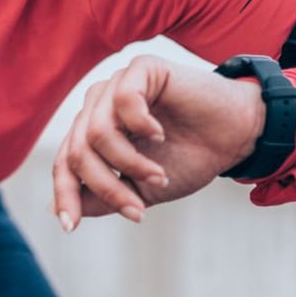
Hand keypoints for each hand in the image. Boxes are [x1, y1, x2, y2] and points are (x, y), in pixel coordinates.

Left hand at [51, 55, 264, 231]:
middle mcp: (98, 106)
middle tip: (138, 210)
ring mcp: (117, 85)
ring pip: (97, 132)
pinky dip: (142, 126)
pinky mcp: (142, 69)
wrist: (235, 135)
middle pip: (79, 151)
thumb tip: (59, 211)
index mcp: (92, 131)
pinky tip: (161, 135)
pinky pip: (124, 100)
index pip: (66, 163)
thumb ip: (103, 197)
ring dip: (130, 164)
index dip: (65, 195)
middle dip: (106, 187)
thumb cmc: (188, 159)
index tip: (70, 227)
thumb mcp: (140, 188)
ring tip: (160, 177)